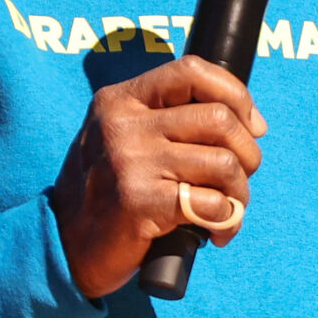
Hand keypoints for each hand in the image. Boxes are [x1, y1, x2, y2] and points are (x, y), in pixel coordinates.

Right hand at [50, 56, 265, 297]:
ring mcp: (130, 161)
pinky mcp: (139, 202)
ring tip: (228, 210)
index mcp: (121, 100)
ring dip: (240, 193)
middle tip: (238, 181)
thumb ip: (170, 120)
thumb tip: (251, 123)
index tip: (251, 126)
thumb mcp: (125, 139)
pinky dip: (227, 221)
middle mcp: (123, 124)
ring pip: (223, 162)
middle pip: (219, 119)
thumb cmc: (109, 193)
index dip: (235, 94)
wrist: (66, 246)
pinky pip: (212, 204)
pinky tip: (216, 233)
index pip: (193, 71)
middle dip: (247, 153)